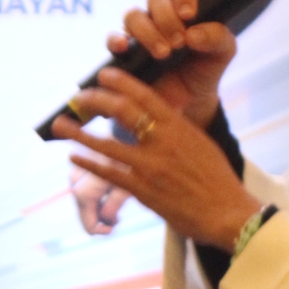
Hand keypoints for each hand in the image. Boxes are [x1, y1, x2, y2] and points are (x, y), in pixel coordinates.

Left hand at [52, 69, 258, 248]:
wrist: (228, 213)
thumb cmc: (217, 179)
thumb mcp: (200, 144)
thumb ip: (177, 129)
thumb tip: (157, 118)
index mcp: (179, 126)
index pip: (144, 94)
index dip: (119, 81)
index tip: (103, 75)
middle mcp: (162, 141)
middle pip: (121, 111)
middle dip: (95, 100)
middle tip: (78, 97)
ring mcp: (150, 166)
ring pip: (105, 143)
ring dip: (78, 132)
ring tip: (60, 124)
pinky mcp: (142, 190)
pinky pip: (107, 173)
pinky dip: (87, 164)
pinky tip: (73, 158)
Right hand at [112, 0, 237, 127]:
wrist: (191, 100)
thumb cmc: (206, 68)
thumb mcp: (222, 54)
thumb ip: (218, 37)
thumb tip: (193, 33)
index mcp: (186, 6)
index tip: (189, 14)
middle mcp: (161, 14)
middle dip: (167, 18)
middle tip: (180, 42)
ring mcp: (141, 31)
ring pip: (133, 15)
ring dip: (148, 31)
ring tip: (164, 53)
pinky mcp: (125, 52)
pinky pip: (112, 39)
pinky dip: (116, 40)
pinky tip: (126, 47)